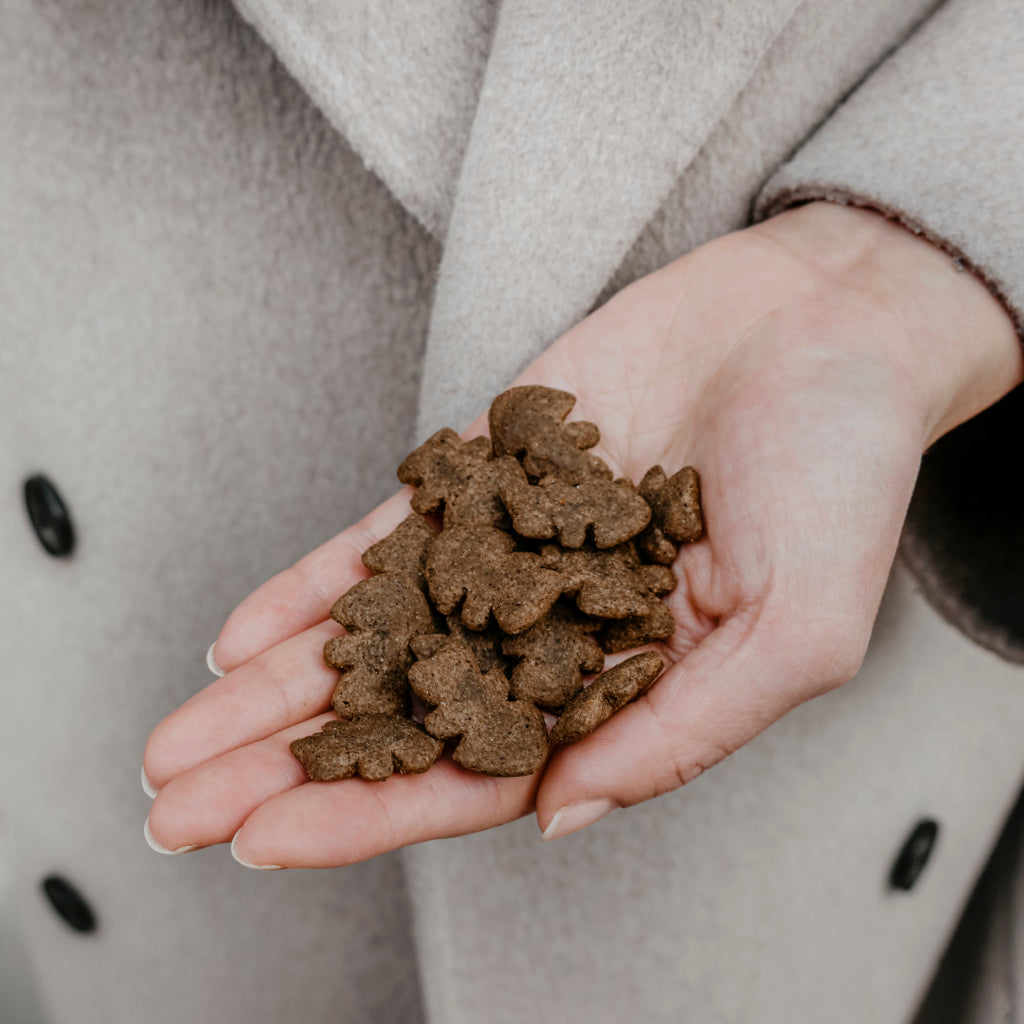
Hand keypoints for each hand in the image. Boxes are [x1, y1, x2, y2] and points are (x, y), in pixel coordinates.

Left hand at [143, 202, 1020, 865]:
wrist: (823, 322)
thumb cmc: (843, 471)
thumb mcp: (799, 628)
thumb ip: (682, 731)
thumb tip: (560, 814)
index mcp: (627, 686)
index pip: (487, 776)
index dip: (378, 811)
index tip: (271, 839)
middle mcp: (555, 628)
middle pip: (406, 716)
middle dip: (292, 766)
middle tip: (179, 811)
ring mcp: (512, 548)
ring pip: (376, 635)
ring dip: (278, 690)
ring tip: (177, 745)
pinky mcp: (487, 470)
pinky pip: (387, 539)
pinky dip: (315, 589)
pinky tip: (244, 638)